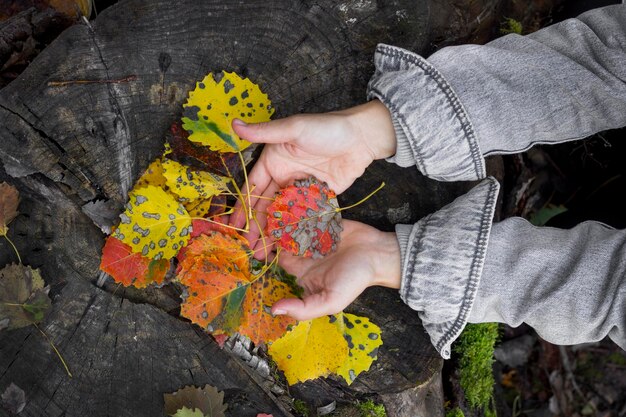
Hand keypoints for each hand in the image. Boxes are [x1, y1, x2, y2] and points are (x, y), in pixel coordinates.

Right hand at [230, 100, 395, 247]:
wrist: (362, 138)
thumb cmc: (327, 128)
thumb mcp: (294, 128)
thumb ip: (264, 131)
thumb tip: (234, 124)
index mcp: (273, 161)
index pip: (253, 188)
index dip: (242, 207)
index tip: (233, 226)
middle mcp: (284, 176)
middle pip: (265, 205)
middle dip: (256, 226)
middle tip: (249, 247)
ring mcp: (300, 189)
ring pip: (282, 214)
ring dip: (273, 232)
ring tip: (264, 252)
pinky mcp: (317, 198)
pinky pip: (302, 216)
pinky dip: (294, 230)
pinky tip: (287, 245)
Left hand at [271, 220, 400, 320]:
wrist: (379, 254)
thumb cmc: (355, 280)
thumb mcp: (330, 301)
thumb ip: (303, 308)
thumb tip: (274, 311)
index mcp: (302, 274)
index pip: (277, 265)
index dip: (268, 256)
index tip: (259, 246)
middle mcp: (304, 255)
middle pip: (280, 242)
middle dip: (273, 234)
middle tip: (266, 223)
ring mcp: (312, 237)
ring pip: (289, 226)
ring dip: (283, 220)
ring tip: (277, 210)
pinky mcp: (322, 222)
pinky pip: (304, 215)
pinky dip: (297, 211)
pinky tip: (291, 203)